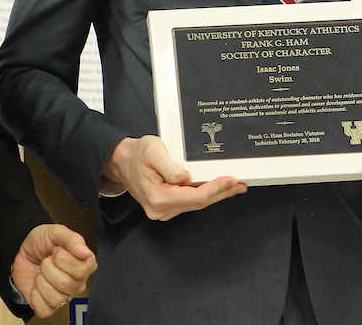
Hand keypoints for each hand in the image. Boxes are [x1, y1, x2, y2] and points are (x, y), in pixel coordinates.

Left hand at [12, 224, 95, 318]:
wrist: (22, 249)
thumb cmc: (42, 241)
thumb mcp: (56, 232)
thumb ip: (73, 240)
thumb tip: (85, 252)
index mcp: (84, 264)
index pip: (81, 270)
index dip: (63, 259)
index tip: (57, 251)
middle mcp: (77, 283)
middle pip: (65, 283)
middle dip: (48, 268)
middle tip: (46, 260)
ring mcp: (64, 295)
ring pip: (55, 298)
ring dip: (41, 281)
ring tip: (41, 273)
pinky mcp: (48, 306)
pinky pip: (45, 310)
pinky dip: (36, 297)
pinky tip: (36, 286)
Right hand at [102, 135, 246, 220]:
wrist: (122, 161)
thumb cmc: (136, 155)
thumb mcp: (153, 151)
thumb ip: (170, 167)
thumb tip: (187, 178)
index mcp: (157, 197)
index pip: (194, 197)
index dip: (215, 189)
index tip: (230, 180)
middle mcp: (161, 209)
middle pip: (198, 203)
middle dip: (221, 193)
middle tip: (240, 184)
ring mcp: (164, 209)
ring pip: (196, 203)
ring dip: (216, 194)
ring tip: (234, 186)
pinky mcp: (167, 205)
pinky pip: (190, 201)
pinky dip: (205, 194)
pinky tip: (217, 188)